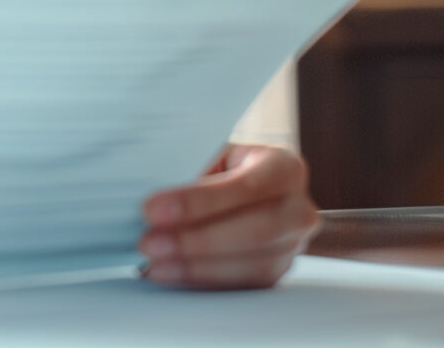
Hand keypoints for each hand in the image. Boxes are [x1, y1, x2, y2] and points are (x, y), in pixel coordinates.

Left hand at [137, 144, 320, 289]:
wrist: (237, 192)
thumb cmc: (220, 169)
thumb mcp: (209, 156)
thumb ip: (189, 173)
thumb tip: (146, 195)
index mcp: (284, 168)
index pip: (247, 186)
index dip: (199, 201)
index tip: (152, 209)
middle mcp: (297, 209)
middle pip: (256, 230)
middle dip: (196, 240)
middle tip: (149, 242)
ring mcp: (291, 247)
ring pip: (251, 265)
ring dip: (195, 267)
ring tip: (153, 262)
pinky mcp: (275, 274)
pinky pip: (243, 287)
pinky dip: (202, 281)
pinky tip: (170, 274)